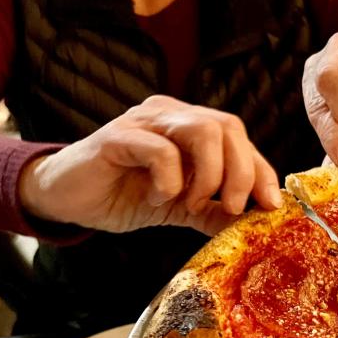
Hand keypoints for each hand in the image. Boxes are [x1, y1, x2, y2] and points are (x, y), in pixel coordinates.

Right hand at [18, 95, 282, 234]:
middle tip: (232, 208)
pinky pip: (160, 149)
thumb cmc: (123, 194)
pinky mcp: (117, 136)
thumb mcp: (180, 207)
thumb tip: (254, 222)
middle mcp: (171, 115)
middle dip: (241, 173)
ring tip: (192, 202)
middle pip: (228, 127)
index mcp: (189, 126)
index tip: (271, 205)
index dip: (261, 170)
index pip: (239, 137)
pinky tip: (160, 197)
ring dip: (210, 174)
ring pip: (202, 130)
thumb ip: (214, 210)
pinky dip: (170, 179)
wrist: (66, 198)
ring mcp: (144, 121)